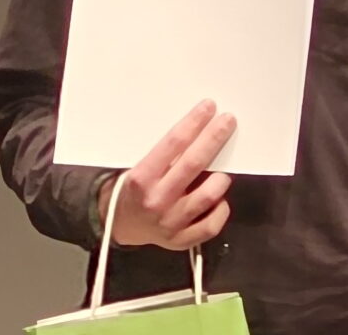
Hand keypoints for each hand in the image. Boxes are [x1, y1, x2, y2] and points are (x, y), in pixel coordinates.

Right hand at [98, 99, 235, 250]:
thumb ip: (165, 154)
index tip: (209, 107)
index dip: (193, 123)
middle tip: (228, 120)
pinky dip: (220, 209)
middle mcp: (156, 200)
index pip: (173, 144)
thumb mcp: (139, 165)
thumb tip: (199, 129)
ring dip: (221, 177)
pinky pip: (210, 225)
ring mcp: (170, 223)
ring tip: (225, 168)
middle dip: (213, 138)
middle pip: (193, 164)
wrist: (119, 224)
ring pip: (206, 196)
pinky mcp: (181, 241)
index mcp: (142, 177)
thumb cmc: (134, 186)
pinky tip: (219, 197)